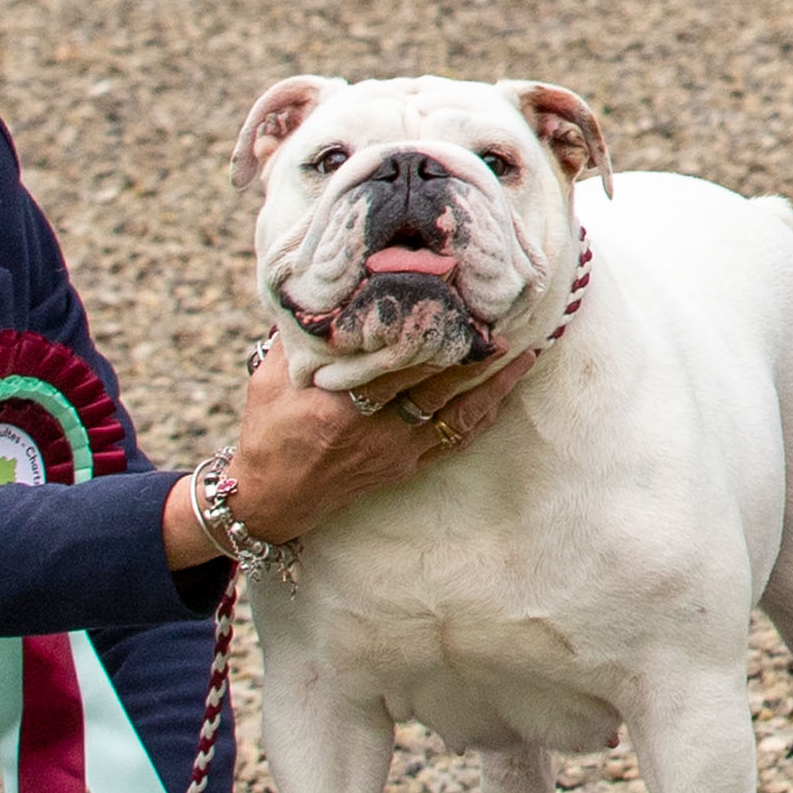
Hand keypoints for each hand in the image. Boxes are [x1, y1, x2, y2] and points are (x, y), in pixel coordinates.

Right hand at [185, 332, 530, 560]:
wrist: (271, 500)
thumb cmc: (267, 433)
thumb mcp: (269, 381)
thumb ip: (299, 340)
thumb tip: (324, 292)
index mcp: (339, 407)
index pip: (395, 366)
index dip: (429, 336)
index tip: (455, 304)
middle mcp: (375, 431)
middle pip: (437, 387)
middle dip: (474, 355)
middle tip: (506, 321)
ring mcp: (396, 451)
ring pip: (457, 414)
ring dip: (493, 385)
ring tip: (525, 353)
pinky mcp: (407, 465)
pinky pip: (455, 439)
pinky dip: (482, 414)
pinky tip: (504, 393)